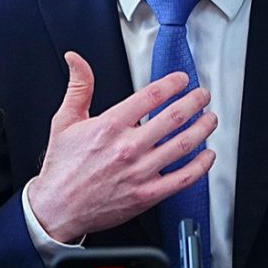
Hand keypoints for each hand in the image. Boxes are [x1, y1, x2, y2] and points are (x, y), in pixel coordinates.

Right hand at [21, 51, 216, 241]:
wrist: (57, 208)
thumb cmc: (62, 168)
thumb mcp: (64, 121)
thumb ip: (78, 87)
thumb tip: (76, 60)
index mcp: (110, 126)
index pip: (151, 96)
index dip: (172, 84)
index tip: (182, 80)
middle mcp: (128, 147)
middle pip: (173, 117)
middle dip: (194, 102)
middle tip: (203, 96)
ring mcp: (140, 172)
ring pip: (183, 145)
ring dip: (203, 129)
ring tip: (210, 119)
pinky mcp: (147, 195)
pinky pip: (183, 179)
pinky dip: (200, 166)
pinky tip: (207, 156)